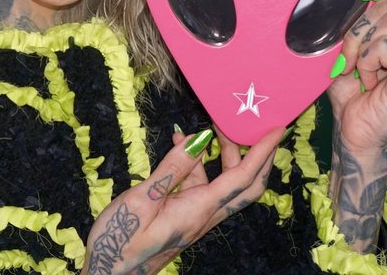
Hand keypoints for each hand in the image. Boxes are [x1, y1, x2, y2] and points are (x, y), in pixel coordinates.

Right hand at [81, 126, 282, 274]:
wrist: (109, 273)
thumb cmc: (120, 239)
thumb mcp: (142, 199)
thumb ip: (172, 169)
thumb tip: (199, 139)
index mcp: (198, 210)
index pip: (242, 178)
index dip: (262, 152)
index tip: (277, 130)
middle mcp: (204, 215)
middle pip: (244, 185)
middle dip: (253, 154)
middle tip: (245, 125)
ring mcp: (194, 217)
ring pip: (222, 184)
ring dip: (221, 155)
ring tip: (208, 128)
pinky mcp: (183, 217)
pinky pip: (200, 187)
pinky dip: (195, 164)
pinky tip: (179, 147)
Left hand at [326, 0, 386, 252]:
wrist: (352, 123)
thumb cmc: (351, 82)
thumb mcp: (350, 42)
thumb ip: (356, 16)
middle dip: (359, 23)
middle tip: (348, 48)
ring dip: (359, 43)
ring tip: (355, 65)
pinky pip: (385, 48)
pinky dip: (366, 62)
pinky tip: (367, 79)